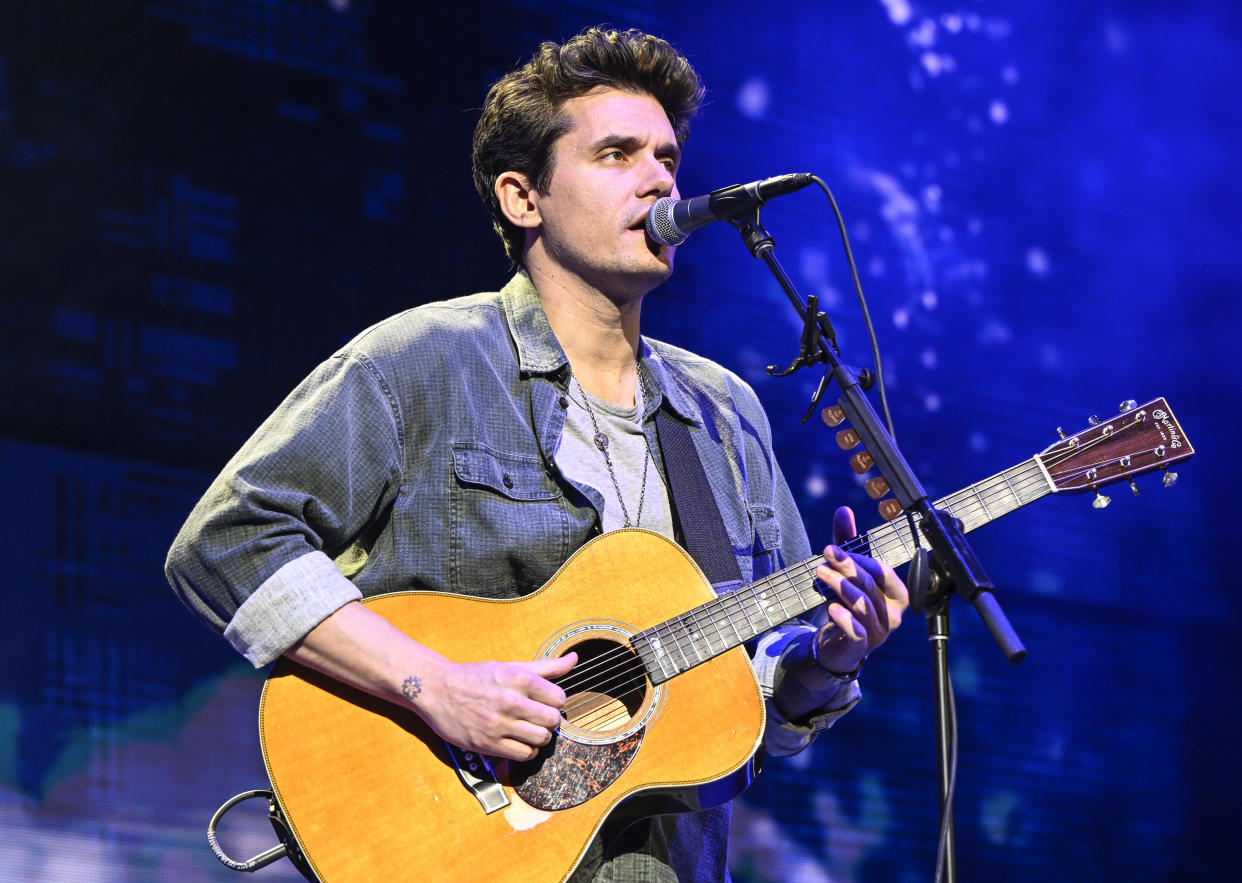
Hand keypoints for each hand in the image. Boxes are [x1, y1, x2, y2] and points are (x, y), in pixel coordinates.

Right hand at [416, 653, 576, 760]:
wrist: (437, 689)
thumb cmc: (476, 676)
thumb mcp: (510, 666)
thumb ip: (546, 666)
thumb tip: (574, 659)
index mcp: (519, 678)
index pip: (559, 698)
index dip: (555, 702)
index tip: (545, 702)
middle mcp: (510, 701)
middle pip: (553, 720)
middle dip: (550, 720)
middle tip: (539, 718)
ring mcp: (499, 724)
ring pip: (541, 739)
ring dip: (540, 737)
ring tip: (529, 730)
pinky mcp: (488, 743)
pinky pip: (523, 754)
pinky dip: (526, 751)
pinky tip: (519, 742)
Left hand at [812, 506, 907, 675]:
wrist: (837, 645)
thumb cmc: (847, 603)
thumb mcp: (847, 572)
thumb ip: (848, 543)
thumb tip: (843, 510)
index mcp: (896, 594)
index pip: (882, 571)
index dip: (858, 559)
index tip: (832, 548)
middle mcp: (893, 614)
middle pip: (870, 585)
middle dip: (846, 568)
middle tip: (824, 556)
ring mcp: (879, 632)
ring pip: (862, 604)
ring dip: (839, 586)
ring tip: (821, 573)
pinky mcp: (862, 646)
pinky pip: (856, 631)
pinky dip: (843, 617)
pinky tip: (831, 606)